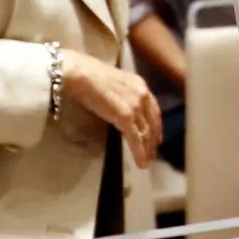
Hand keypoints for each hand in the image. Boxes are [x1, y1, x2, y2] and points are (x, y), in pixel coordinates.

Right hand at [61, 50, 161, 168]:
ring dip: (147, 150)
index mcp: (140, 85)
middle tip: (152, 154)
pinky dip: (140, 153)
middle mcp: (142, 95)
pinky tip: (141, 163)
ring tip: (147, 162)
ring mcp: (135, 106)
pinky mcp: (125, 118)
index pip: (153, 110)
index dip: (156, 126)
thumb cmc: (90, 75)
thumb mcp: (115, 83)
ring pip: (146, 133)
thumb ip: (124, 95)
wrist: (81, 74)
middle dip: (153, 141)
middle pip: (153, 123)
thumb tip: (121, 108)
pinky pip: (136, 139)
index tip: (156, 137)